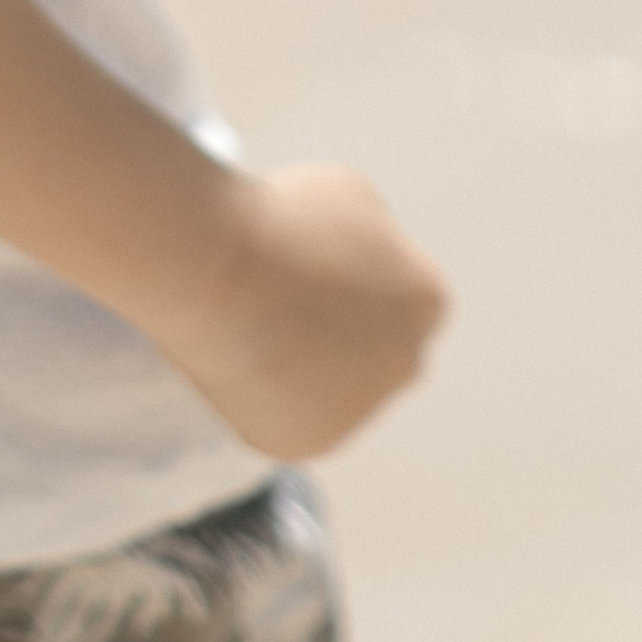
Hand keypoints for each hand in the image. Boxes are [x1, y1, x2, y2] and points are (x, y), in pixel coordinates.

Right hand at [161, 164, 448, 462]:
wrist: (215, 272)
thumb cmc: (278, 221)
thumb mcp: (348, 198)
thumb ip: (372, 239)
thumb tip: (359, 263)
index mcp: (426, 299)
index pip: (405, 296)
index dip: (356, 277)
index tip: (313, 264)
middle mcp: (406, 363)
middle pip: (378, 350)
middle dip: (342, 332)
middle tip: (285, 300)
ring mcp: (359, 410)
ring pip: (333, 389)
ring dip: (304, 364)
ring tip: (248, 320)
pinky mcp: (308, 443)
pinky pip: (290, 417)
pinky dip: (266, 394)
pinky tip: (237, 356)